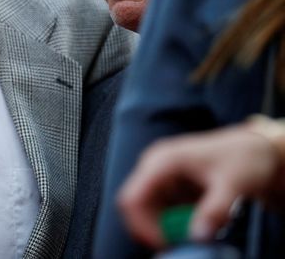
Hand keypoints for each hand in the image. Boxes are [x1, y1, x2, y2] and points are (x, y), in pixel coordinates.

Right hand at [118, 124, 284, 248]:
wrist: (258, 150)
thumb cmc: (243, 157)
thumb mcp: (232, 185)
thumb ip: (214, 211)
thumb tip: (198, 234)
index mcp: (163, 160)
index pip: (133, 197)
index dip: (142, 224)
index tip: (164, 241)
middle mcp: (156, 165)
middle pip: (137, 205)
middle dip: (154, 227)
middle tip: (179, 241)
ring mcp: (162, 174)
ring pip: (147, 210)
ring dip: (166, 225)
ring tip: (196, 227)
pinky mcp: (171, 184)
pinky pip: (162, 210)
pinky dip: (175, 222)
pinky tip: (197, 220)